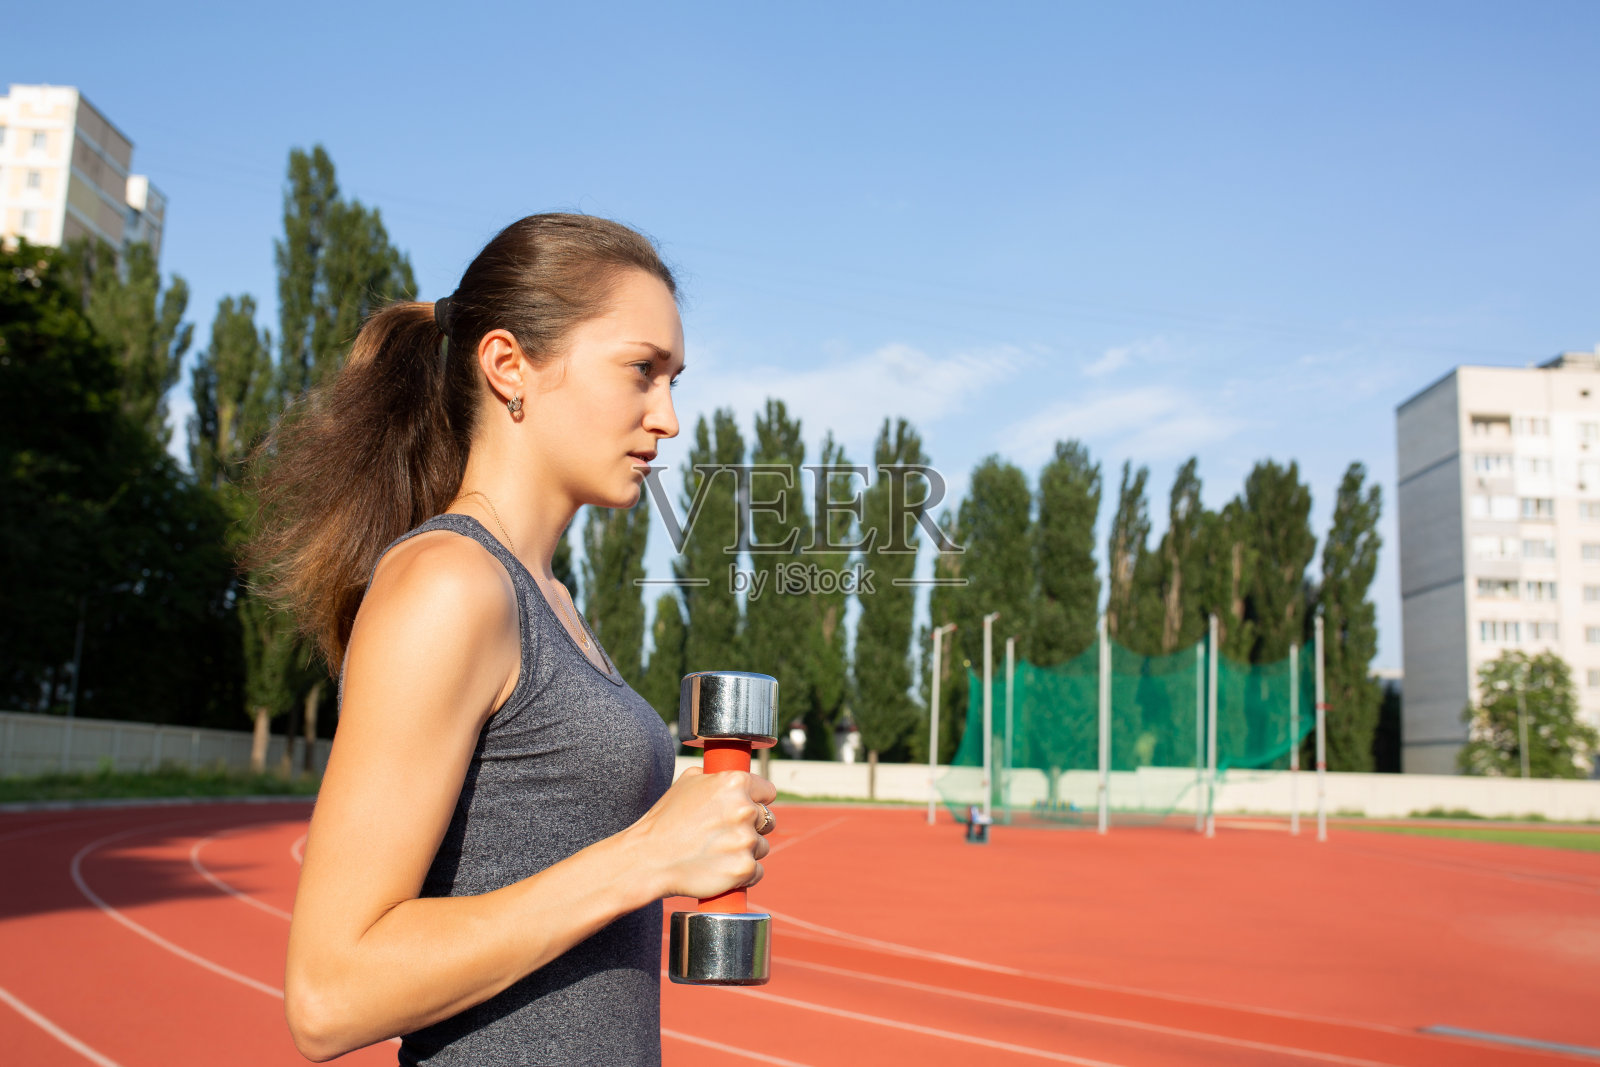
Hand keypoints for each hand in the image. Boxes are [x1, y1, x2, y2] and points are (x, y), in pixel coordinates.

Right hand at [628, 766, 777, 900]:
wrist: (648, 859)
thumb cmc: (665, 820)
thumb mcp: (687, 781)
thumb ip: (715, 777)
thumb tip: (730, 776)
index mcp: (734, 783)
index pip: (768, 791)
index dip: (757, 800)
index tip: (746, 809)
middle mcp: (744, 809)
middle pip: (768, 820)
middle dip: (752, 827)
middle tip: (726, 834)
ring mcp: (745, 840)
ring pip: (761, 846)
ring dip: (745, 851)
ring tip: (717, 853)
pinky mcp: (744, 868)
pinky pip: (757, 871)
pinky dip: (742, 873)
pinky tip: (721, 869)